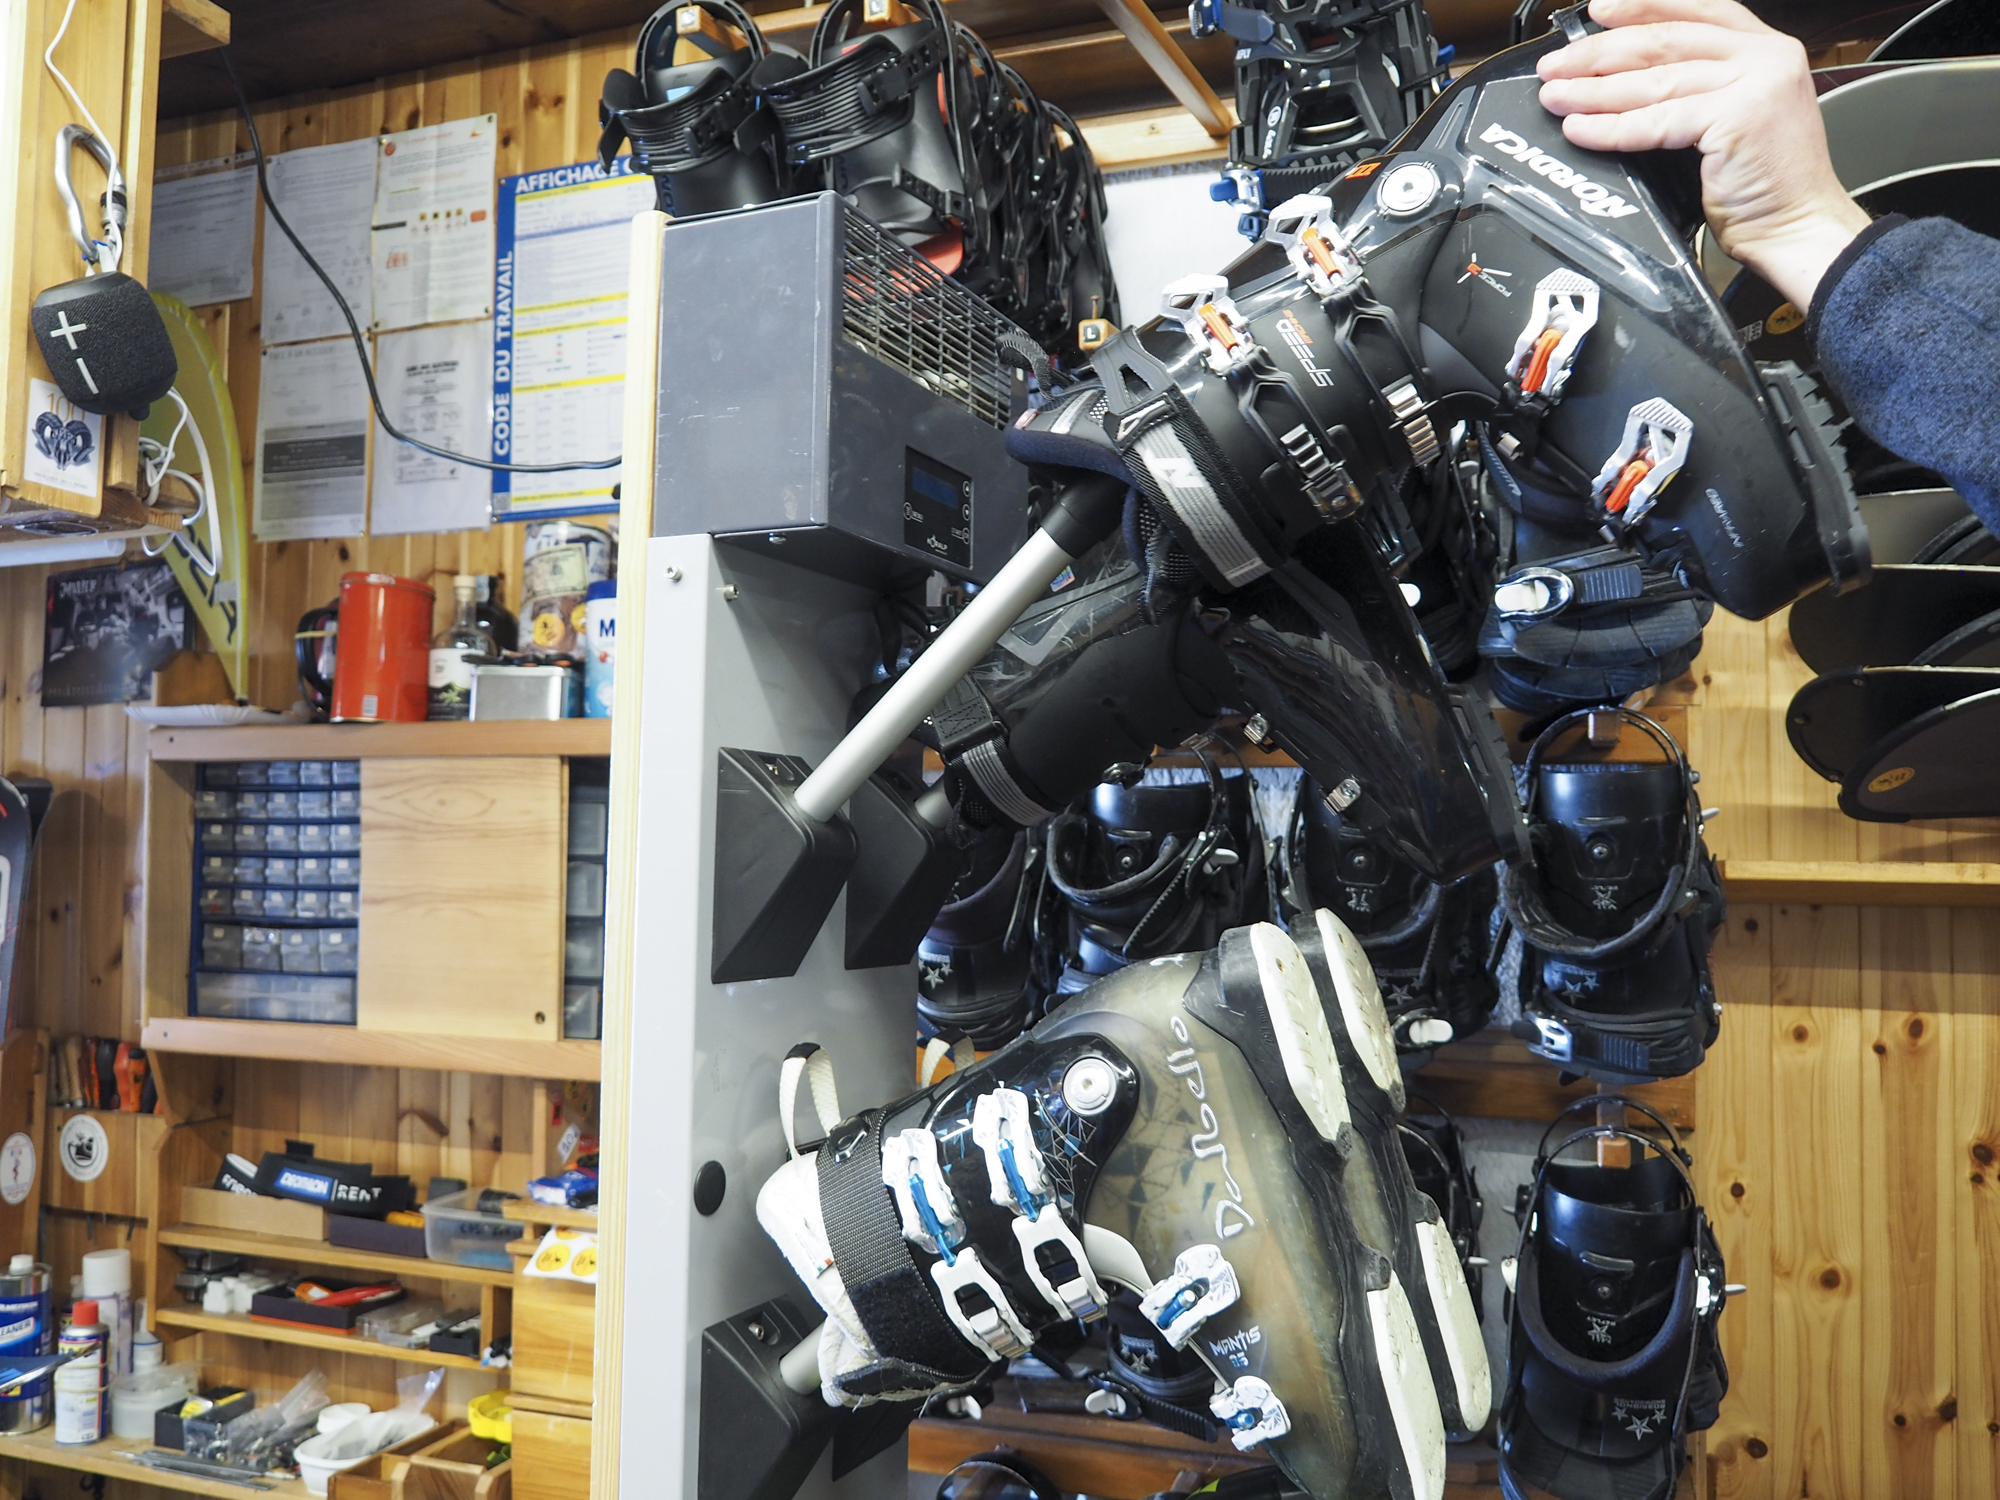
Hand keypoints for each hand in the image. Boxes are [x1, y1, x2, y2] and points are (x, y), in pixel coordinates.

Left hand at [1536, 0, 1871, 311]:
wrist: (1798, 226)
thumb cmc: (1763, 185)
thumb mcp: (1734, 115)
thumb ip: (1697, 86)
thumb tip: (1624, 78)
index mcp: (1766, 47)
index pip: (1695, 9)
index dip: (1642, 6)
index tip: (1598, 9)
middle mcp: (1764, 56)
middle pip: (1665, 41)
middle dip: (1600, 52)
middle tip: (1555, 65)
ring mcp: (1754, 83)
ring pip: (1654, 80)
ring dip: (1593, 90)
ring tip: (1555, 97)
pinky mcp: (1736, 117)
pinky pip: (1655, 120)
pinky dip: (1610, 127)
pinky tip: (1580, 128)